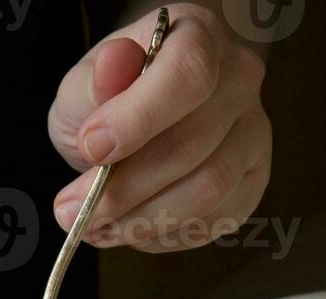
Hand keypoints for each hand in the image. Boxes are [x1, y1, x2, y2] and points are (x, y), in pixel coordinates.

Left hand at [48, 4, 270, 251]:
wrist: (136, 121)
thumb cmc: (111, 98)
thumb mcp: (85, 84)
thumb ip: (94, 81)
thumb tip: (113, 66)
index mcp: (199, 36)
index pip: (188, 73)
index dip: (138, 119)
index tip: (90, 149)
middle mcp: (239, 80)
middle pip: (193, 144)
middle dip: (124, 189)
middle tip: (72, 211)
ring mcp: (253, 133)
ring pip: (209, 190)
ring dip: (143, 221)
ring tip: (96, 227)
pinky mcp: (253, 181)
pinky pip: (216, 220)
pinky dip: (166, 235)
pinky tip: (130, 230)